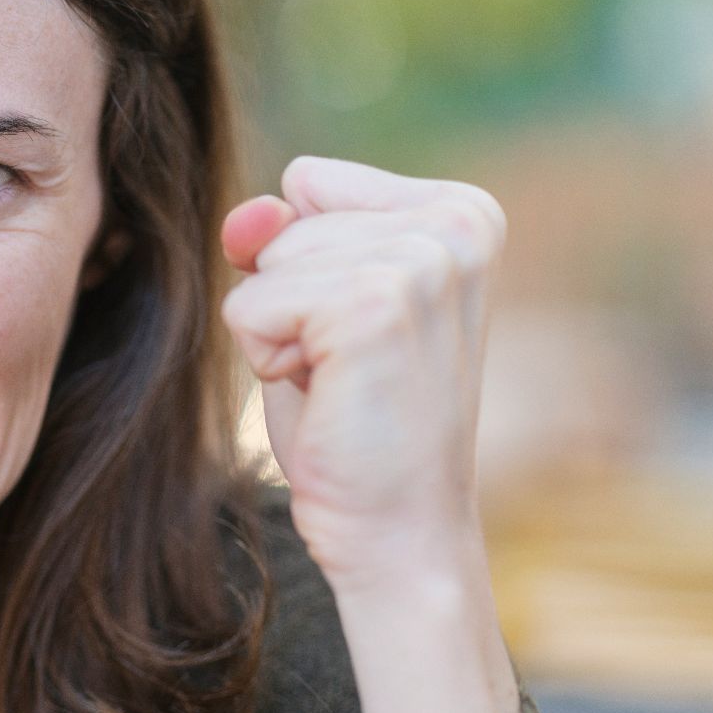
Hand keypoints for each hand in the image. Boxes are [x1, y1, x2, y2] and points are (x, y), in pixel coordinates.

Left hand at [218, 155, 506, 585]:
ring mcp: (421, 262)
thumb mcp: (317, 302)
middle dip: (289, 299)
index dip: (304, 263)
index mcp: (463, 211)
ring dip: (278, 332)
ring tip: (342, 383)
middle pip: (284, 221)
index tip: (357, 330)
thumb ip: (281, 236)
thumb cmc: (357, 420)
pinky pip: (249, 304)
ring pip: (264, 262)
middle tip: (350, 370)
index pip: (309, 181)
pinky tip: (328, 397)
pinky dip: (265, 358)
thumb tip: (250, 214)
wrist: (398, 530)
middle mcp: (457, 224)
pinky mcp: (373, 305)